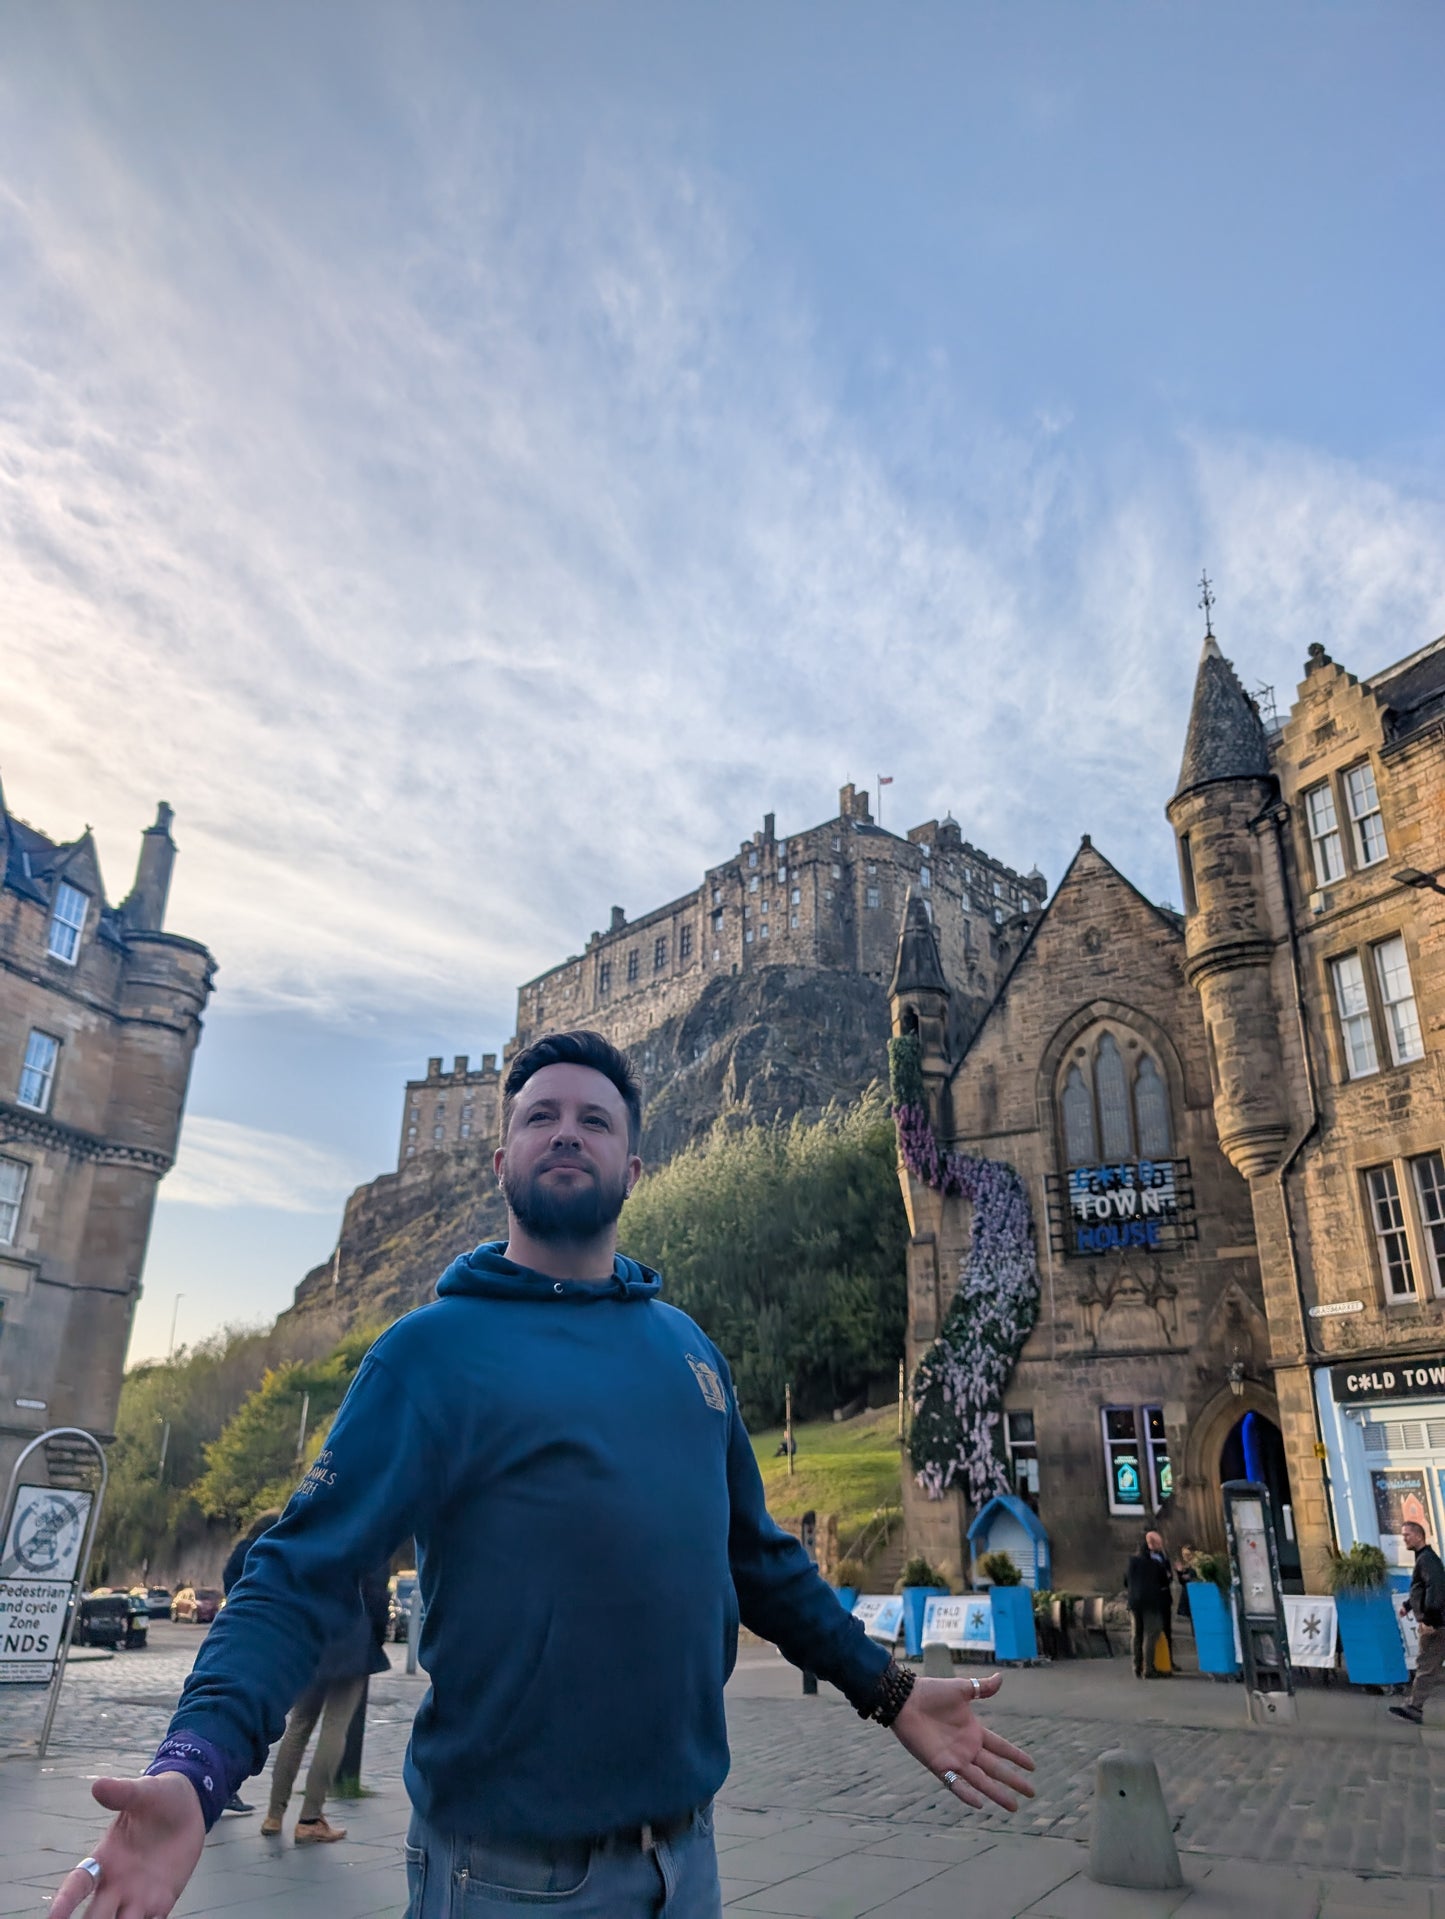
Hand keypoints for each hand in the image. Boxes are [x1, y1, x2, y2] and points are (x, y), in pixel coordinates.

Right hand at [48, 1772, 205, 1917]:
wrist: (191, 1806)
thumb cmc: (160, 1798)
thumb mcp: (145, 1791)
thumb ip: (123, 1792)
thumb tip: (98, 1785)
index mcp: (105, 1858)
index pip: (78, 1884)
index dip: (64, 1902)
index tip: (54, 1917)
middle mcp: (116, 1883)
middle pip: (96, 1916)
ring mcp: (138, 1896)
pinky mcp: (161, 1902)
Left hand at [890, 1671, 1034, 1811]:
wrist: (905, 1699)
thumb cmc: (932, 1692)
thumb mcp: (961, 1689)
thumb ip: (982, 1688)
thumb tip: (1001, 1677)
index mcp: (974, 1731)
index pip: (1001, 1747)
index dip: (1016, 1756)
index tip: (1033, 1766)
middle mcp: (967, 1748)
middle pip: (996, 1768)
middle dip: (1013, 1780)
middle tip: (1032, 1793)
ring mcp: (954, 1759)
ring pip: (981, 1780)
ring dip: (997, 1793)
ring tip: (1014, 1806)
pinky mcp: (939, 1765)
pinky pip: (954, 1783)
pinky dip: (966, 1794)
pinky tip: (979, 1803)